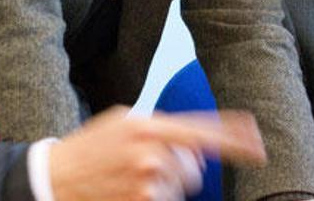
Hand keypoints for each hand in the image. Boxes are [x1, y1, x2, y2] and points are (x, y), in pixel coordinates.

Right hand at [49, 106, 265, 200]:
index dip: (235, 139)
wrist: (56, 178)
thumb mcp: (123, 120)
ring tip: (131, 180)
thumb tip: (194, 140)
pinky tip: (129, 192)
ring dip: (164, 188)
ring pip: (180, 190)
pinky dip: (155, 198)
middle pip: (194, 169)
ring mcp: (148, 185)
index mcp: (149, 127)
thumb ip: (161, 126)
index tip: (257, 146)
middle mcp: (153, 155)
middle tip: (147, 166)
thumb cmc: (92, 147)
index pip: (204, 132)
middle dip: (179, 169)